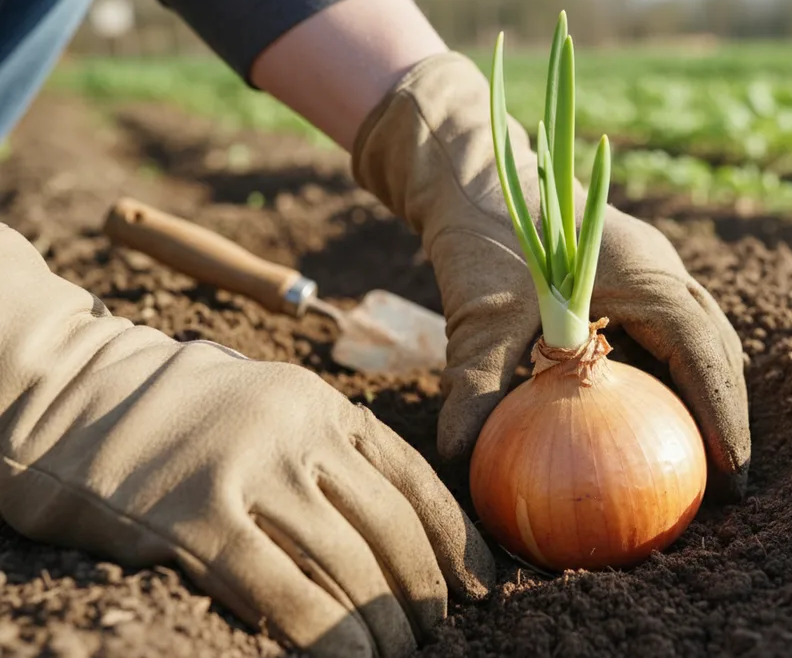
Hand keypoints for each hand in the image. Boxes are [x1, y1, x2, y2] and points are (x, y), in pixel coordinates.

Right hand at [0, 223, 494, 657]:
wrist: (75, 397)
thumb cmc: (186, 418)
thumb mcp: (275, 411)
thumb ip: (334, 454)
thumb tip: (404, 534)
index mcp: (325, 406)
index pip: (415, 480)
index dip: (455, 543)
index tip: (479, 590)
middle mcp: (298, 432)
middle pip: (388, 528)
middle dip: (423, 593)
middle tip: (433, 634)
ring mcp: (247, 472)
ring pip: (345, 564)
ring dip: (380, 625)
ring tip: (395, 656)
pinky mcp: (194, 519)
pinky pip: (279, 592)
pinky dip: (322, 637)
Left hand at [352, 52, 749, 498]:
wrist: (477, 176)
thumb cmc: (482, 239)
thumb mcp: (478, 319)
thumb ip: (475, 389)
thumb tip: (465, 463)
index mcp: (647, 276)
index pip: (705, 352)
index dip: (725, 415)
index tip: (733, 476)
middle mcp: (664, 271)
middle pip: (720, 349)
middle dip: (729, 414)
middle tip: (726, 485)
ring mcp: (655, 270)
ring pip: (704, 339)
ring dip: (709, 394)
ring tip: (701, 459)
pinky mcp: (636, 278)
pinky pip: (673, 333)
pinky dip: (676, 377)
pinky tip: (649, 419)